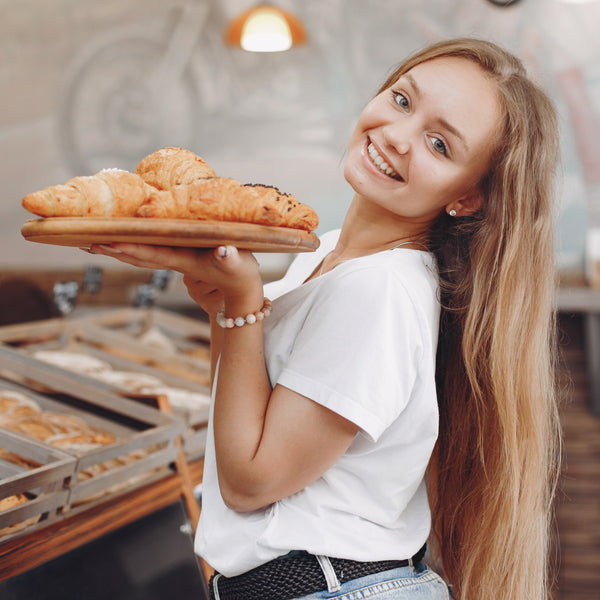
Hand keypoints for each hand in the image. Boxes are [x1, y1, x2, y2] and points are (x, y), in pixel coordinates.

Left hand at [89, 243, 262, 315]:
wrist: (243, 294)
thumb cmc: (242, 277)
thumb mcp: (239, 265)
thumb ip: (231, 258)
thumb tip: (223, 251)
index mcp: (185, 261)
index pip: (152, 254)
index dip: (130, 248)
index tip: (107, 242)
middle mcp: (175, 261)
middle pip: (138, 256)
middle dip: (113, 249)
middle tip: (85, 242)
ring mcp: (176, 261)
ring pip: (141, 255)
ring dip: (118, 249)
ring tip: (94, 242)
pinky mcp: (180, 258)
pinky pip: (150, 251)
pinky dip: (133, 246)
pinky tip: (123, 240)